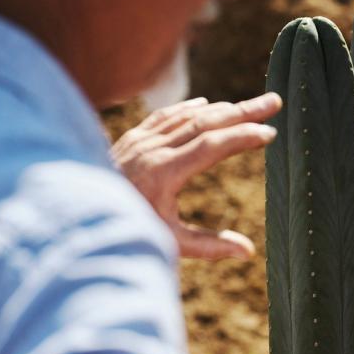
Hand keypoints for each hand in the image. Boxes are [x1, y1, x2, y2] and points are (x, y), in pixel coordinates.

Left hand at [111, 92, 281, 259]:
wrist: (78, 213)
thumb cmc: (126, 230)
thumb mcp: (167, 242)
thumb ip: (207, 246)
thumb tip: (247, 251)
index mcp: (162, 173)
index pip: (210, 146)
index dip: (241, 137)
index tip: (269, 132)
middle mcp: (151, 150)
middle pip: (204, 122)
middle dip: (242, 111)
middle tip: (274, 102)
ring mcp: (139, 141)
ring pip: (185, 116)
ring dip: (220, 108)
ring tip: (249, 106)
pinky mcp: (129, 138)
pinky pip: (163, 116)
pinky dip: (186, 108)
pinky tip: (204, 104)